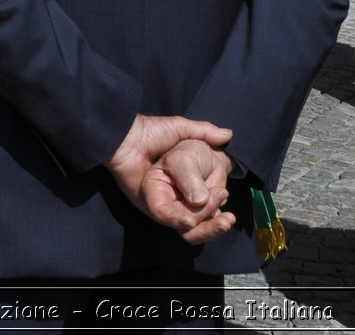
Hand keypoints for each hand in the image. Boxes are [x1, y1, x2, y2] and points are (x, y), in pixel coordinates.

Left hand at [106, 114, 231, 221]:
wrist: (126, 138)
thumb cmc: (151, 131)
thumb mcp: (181, 129)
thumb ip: (204, 132)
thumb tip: (228, 135)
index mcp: (184, 177)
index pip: (206, 198)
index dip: (218, 202)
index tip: (226, 201)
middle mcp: (175, 192)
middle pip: (200, 215)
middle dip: (215, 222)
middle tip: (227, 219)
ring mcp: (164, 201)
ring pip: (188, 223)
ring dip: (205, 226)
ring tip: (220, 220)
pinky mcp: (150, 206)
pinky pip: (169, 220)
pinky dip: (182, 223)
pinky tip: (193, 220)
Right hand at [142, 139, 237, 243]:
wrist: (208, 155)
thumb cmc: (189, 152)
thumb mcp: (184, 159)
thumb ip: (189, 178)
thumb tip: (199, 201)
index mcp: (155, 189)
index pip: (160, 209)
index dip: (173, 218)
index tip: (190, 222)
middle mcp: (167, 206)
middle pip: (180, 225)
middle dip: (202, 216)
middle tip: (218, 197)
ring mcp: (184, 213)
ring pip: (196, 232)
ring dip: (213, 227)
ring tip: (229, 218)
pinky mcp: (200, 217)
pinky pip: (209, 228)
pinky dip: (220, 224)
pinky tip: (229, 216)